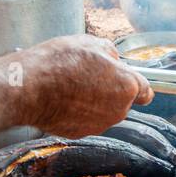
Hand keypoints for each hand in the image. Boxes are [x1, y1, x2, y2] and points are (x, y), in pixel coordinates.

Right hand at [12, 35, 152, 137]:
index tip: (127, 79)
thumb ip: (110, 52)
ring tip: (71, 85)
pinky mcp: (80, 134)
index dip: (136, 83)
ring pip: (103, 111)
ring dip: (94, 101)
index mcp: (127, 86)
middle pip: (122, 101)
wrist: (29, 88)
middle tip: (88, 75)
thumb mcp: (89, 42)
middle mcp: (118, 110)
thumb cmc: (59, 62)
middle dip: (110, 90)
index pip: (146, 92)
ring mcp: (99, 125)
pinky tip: (62, 99)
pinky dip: (78, 112)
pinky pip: (85, 121)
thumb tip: (113, 58)